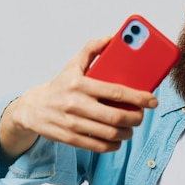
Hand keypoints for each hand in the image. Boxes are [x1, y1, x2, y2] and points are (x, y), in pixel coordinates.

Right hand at [0, 37, 158, 157]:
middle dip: (136, 118)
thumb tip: (113, 38)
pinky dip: (113, 145)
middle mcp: (76, 104)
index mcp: (81, 84)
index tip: (152, 100)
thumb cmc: (59, 85)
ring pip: (110, 133)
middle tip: (141, 115)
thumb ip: (92, 49)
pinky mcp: (70, 138)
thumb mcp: (73, 64)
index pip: (116, 92)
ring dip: (127, 133)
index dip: (139, 98)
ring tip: (131, 128)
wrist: (32, 108)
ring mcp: (73, 123)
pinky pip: (98, 146)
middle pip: (116, 116)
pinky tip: (118, 139)